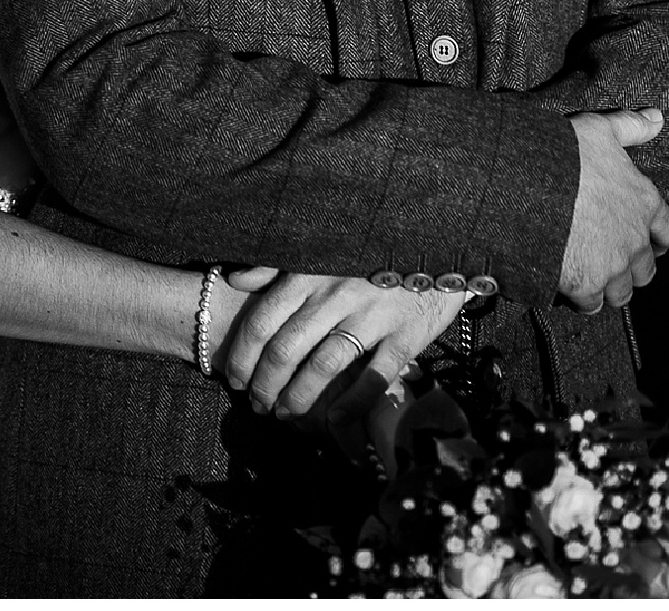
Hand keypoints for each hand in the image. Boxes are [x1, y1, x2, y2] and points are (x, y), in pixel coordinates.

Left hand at [218, 272, 465, 422]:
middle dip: (265, 384)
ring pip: (324, 366)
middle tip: (257, 405)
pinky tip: (334, 420)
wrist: (434, 247)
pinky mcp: (405, 335)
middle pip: (286, 349)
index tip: (235, 380)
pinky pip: (374, 376)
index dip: (243, 357)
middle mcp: (333, 295)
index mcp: (306, 274)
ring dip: (299, 396)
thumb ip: (275, 266)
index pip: (261, 322)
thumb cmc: (367, 250)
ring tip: (286, 414)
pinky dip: (352, 402)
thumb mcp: (317, 249)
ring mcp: (371, 316)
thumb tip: (236, 280)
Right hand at [560, 109, 668, 313]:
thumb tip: (657, 118)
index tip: (647, 239)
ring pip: (623, 291)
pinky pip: (591, 304)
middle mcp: (635, 239)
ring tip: (590, 278)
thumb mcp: (598, 130)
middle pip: (647, 268)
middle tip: (611, 258)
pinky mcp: (585, 283)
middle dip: (632, 266)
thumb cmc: (563, 155)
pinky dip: (582, 300)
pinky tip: (569, 289)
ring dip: (609, 286)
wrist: (525, 185)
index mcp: (644, 203)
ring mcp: (612, 265)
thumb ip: (630, 127)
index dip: (658, 237)